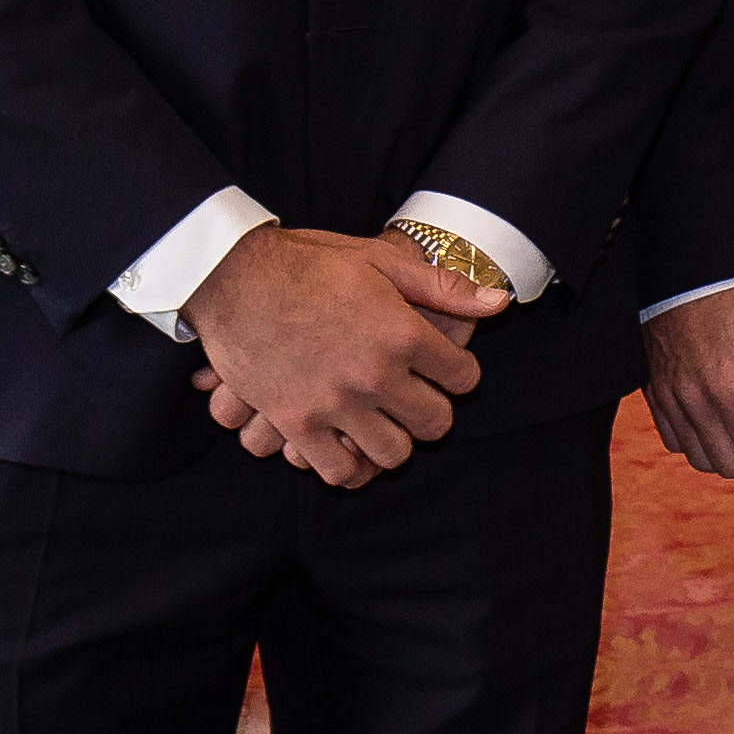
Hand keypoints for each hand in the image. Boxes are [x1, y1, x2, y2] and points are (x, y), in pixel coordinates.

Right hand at [184, 227, 506, 485]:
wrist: (234, 278)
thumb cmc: (311, 264)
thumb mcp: (382, 261)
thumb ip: (443, 288)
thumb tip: (499, 303)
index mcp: (403, 333)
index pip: (463, 377)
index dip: (461, 374)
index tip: (447, 369)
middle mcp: (375, 375)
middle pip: (435, 423)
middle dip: (434, 413)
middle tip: (420, 400)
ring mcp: (335, 404)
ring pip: (392, 454)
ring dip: (396, 442)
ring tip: (387, 425)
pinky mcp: (296, 423)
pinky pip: (338, 471)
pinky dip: (351, 467)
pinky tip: (350, 447)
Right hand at [643, 278, 733, 477]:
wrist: (692, 266)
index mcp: (725, 385)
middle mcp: (691, 400)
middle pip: (729, 465)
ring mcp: (669, 398)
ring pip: (700, 459)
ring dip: (733, 452)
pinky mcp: (657, 392)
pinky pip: (676, 440)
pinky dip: (702, 442)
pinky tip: (723, 417)